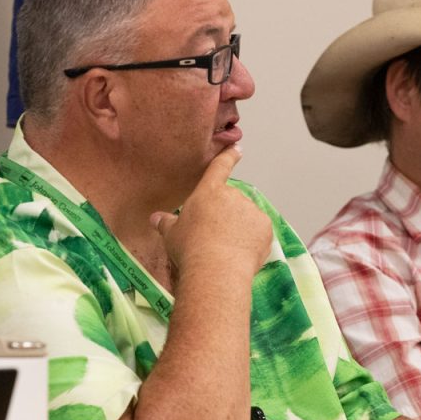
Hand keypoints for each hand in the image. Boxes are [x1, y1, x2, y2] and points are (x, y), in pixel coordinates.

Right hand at [150, 146, 271, 276]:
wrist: (216, 269)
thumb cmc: (189, 248)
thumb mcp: (172, 235)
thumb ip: (166, 223)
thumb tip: (155, 218)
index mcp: (208, 192)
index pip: (219, 167)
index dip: (228, 157)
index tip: (237, 149)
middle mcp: (232, 195)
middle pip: (231, 202)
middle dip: (226, 216)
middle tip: (214, 239)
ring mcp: (251, 210)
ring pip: (246, 218)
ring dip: (239, 229)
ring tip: (226, 251)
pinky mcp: (265, 227)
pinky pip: (258, 232)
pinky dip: (252, 241)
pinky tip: (240, 255)